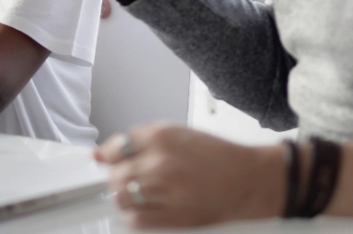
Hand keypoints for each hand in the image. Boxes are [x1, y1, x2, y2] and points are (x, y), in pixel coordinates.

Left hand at [95, 124, 285, 227]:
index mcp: (163, 136)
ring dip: (125, 196)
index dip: (110, 155)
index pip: (118, 146)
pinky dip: (133, 215)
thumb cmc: (219, 157)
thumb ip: (142, 140)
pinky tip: (144, 209)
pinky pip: (136, 218)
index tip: (108, 160)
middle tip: (130, 178)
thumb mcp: (179, 134)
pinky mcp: (173, 216)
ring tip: (139, 193)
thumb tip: (105, 152)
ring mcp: (166, 190)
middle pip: (116, 173)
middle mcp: (161, 161)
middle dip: (118, 177)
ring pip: (122, 196)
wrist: (248, 180)